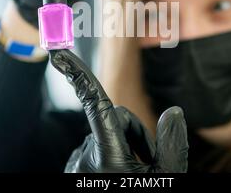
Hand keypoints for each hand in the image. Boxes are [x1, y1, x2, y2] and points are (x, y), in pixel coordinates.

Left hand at [50, 49, 188, 172]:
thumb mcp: (166, 180)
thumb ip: (172, 145)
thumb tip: (173, 112)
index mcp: (108, 153)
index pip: (96, 103)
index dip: (77, 74)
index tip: (56, 51)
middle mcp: (85, 153)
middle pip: (115, 119)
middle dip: (136, 132)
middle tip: (149, 162)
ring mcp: (77, 161)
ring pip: (106, 134)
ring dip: (124, 146)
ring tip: (136, 173)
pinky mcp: (75, 167)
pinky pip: (95, 147)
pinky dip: (109, 154)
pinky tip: (119, 175)